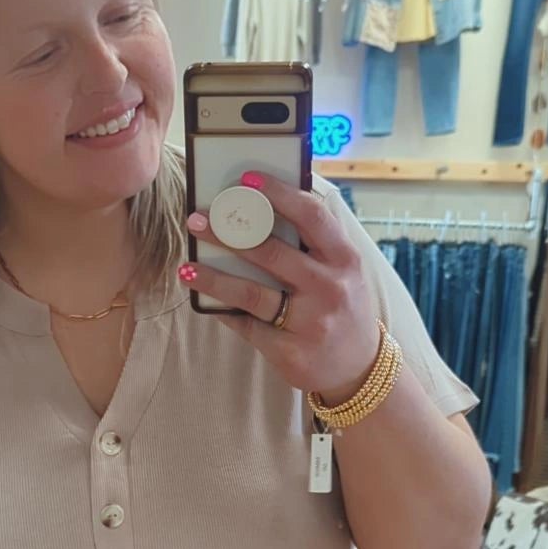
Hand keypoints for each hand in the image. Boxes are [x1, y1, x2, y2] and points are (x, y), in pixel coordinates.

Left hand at [180, 174, 381, 403]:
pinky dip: (224, 311)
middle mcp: (329, 288)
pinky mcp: (290, 352)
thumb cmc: (344, 308)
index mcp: (345, 259)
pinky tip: (205, 301)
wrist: (360, 368)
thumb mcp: (344, 271)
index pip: (311, 216)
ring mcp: (310, 323)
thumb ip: (315, 244)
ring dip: (214, 278)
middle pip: (270, 254)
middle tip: (197, 221)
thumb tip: (263, 209)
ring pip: (251, 294)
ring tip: (187, 268)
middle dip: (228, 235)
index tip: (246, 180)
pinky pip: (248, 326)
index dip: (278, 194)